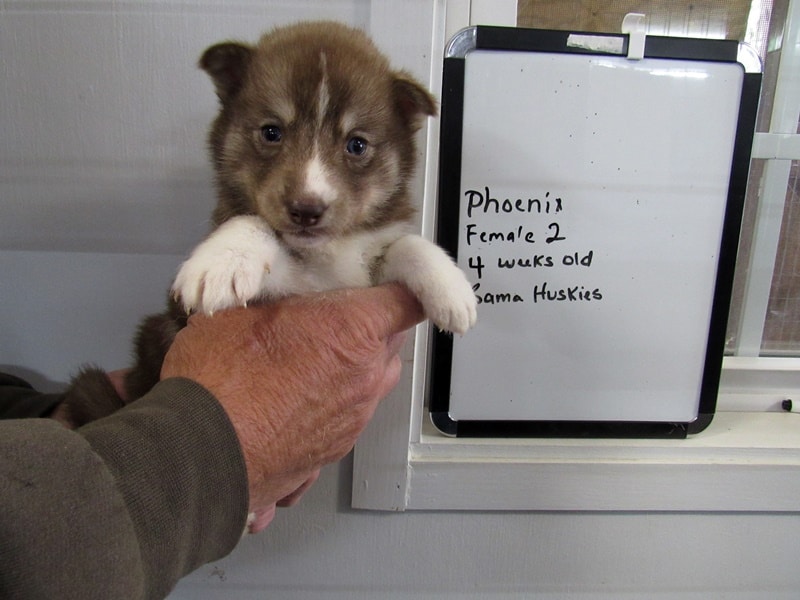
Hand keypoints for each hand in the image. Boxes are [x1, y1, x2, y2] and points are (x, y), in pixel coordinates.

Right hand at [160, 284, 422, 525]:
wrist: (201, 457)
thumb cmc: (221, 373)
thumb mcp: (242, 311)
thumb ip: (280, 301)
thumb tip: (281, 298)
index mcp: (353, 330)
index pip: (408, 300)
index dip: (401, 288)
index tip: (383, 283)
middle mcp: (367, 376)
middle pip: (393, 342)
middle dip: (372, 327)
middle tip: (334, 316)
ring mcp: (355, 419)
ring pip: (374, 382)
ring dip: (354, 368)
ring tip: (311, 362)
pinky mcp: (335, 453)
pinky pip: (347, 418)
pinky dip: (330, 407)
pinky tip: (292, 406)